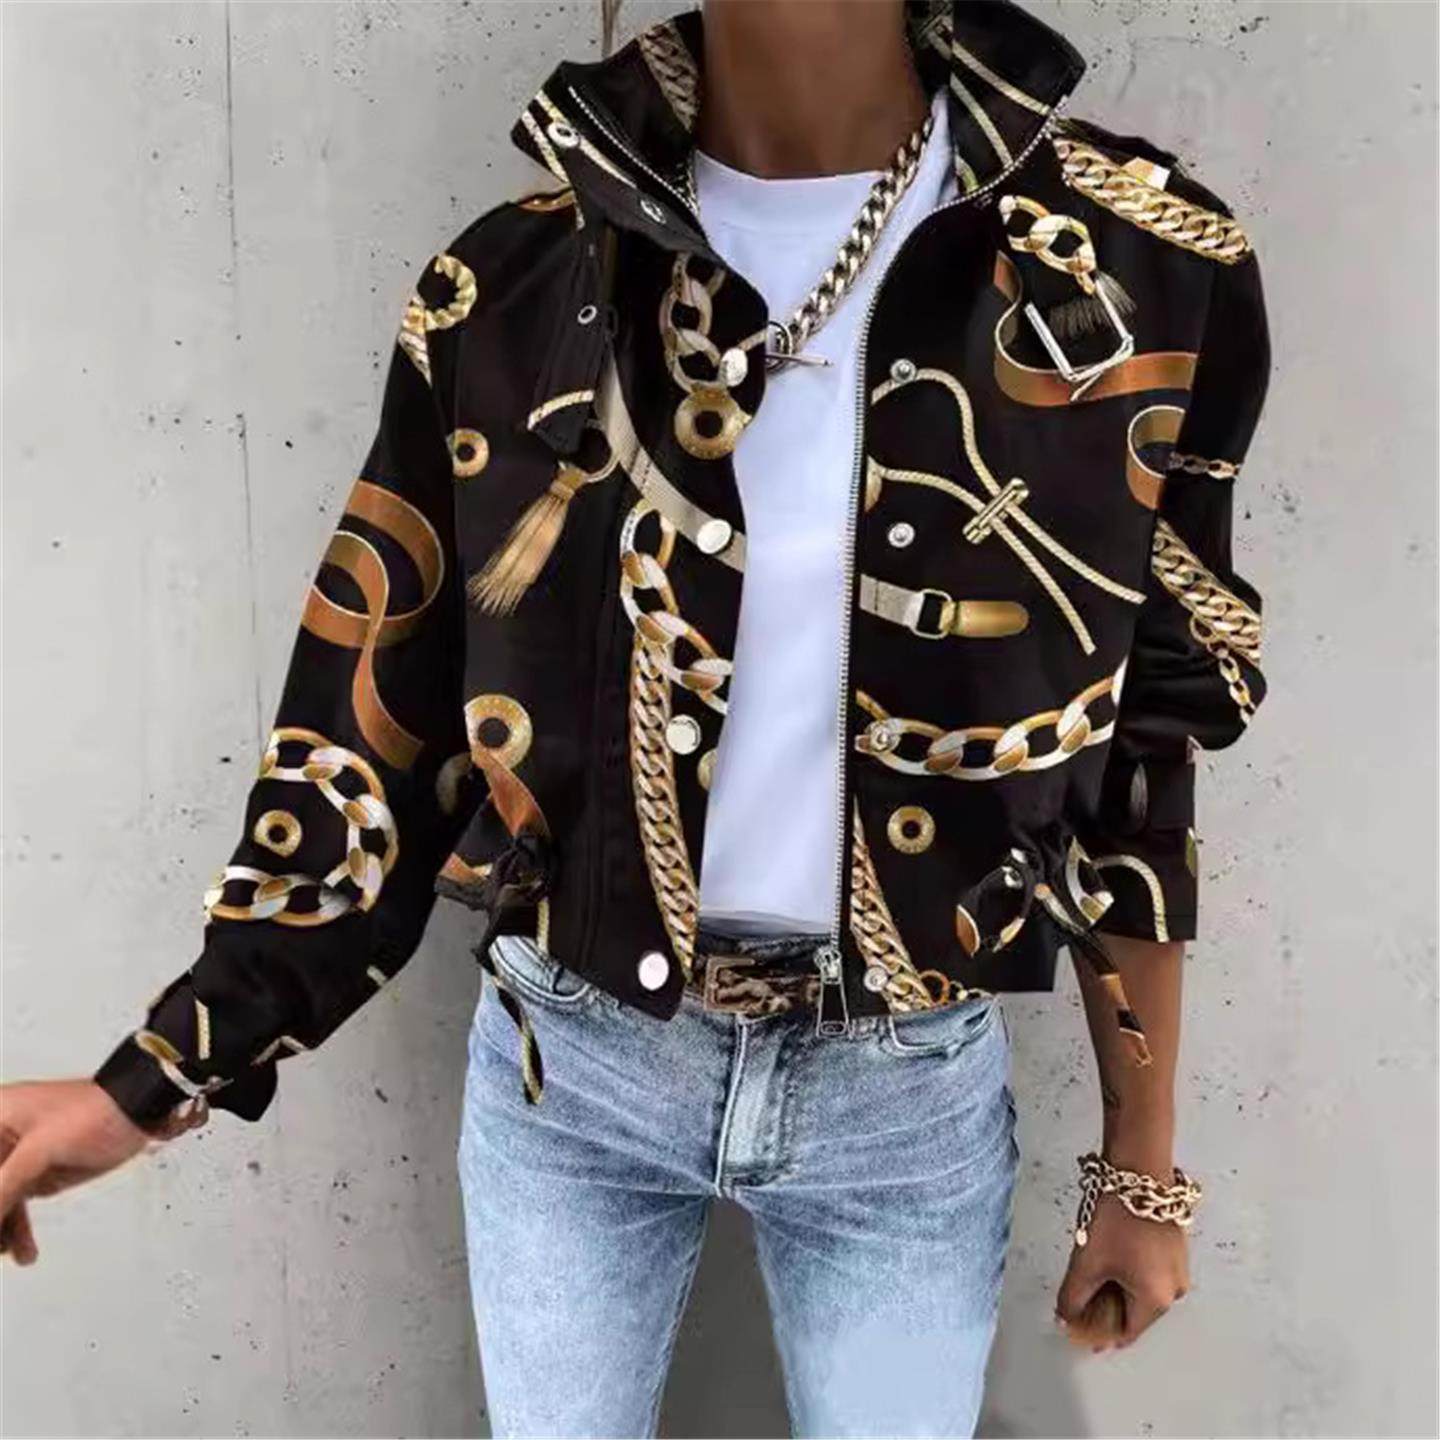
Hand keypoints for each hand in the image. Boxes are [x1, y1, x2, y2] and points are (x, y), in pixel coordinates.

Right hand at [0, 1080, 153, 1265]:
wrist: (136, 1114)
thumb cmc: (94, 1113)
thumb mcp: (38, 1150)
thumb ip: (2, 1186)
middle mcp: (1, 1135)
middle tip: (0, 1248)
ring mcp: (18, 1156)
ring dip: (3, 1230)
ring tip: (11, 1251)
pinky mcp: (37, 1172)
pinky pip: (16, 1203)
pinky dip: (17, 1228)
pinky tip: (23, 1251)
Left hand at [1055, 1194, 1189, 1351]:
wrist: (1137, 1170)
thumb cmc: (1115, 1217)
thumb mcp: (1086, 1262)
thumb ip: (1072, 1298)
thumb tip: (1066, 1319)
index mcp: (1157, 1300)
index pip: (1124, 1332)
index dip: (1096, 1331)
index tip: (1074, 1321)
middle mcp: (1175, 1289)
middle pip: (1133, 1311)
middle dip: (1103, 1304)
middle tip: (1077, 1288)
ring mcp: (1178, 1267)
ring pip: (1140, 1288)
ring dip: (1115, 1284)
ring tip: (1090, 1262)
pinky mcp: (1174, 1247)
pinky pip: (1149, 1270)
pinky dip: (1128, 1268)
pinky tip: (1108, 1250)